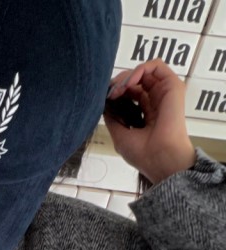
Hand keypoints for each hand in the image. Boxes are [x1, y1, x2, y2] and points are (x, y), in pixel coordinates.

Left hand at [104, 59, 195, 185]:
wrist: (160, 158)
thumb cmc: (142, 153)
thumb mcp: (119, 135)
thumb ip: (112, 118)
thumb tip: (104, 104)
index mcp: (146, 113)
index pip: (129, 93)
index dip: (116, 91)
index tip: (105, 99)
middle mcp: (155, 101)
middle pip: (135, 80)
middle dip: (118, 83)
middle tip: (109, 93)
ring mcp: (163, 93)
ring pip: (143, 71)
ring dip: (126, 76)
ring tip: (118, 90)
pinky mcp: (172, 86)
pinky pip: (156, 65)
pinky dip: (139, 69)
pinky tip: (129, 83)